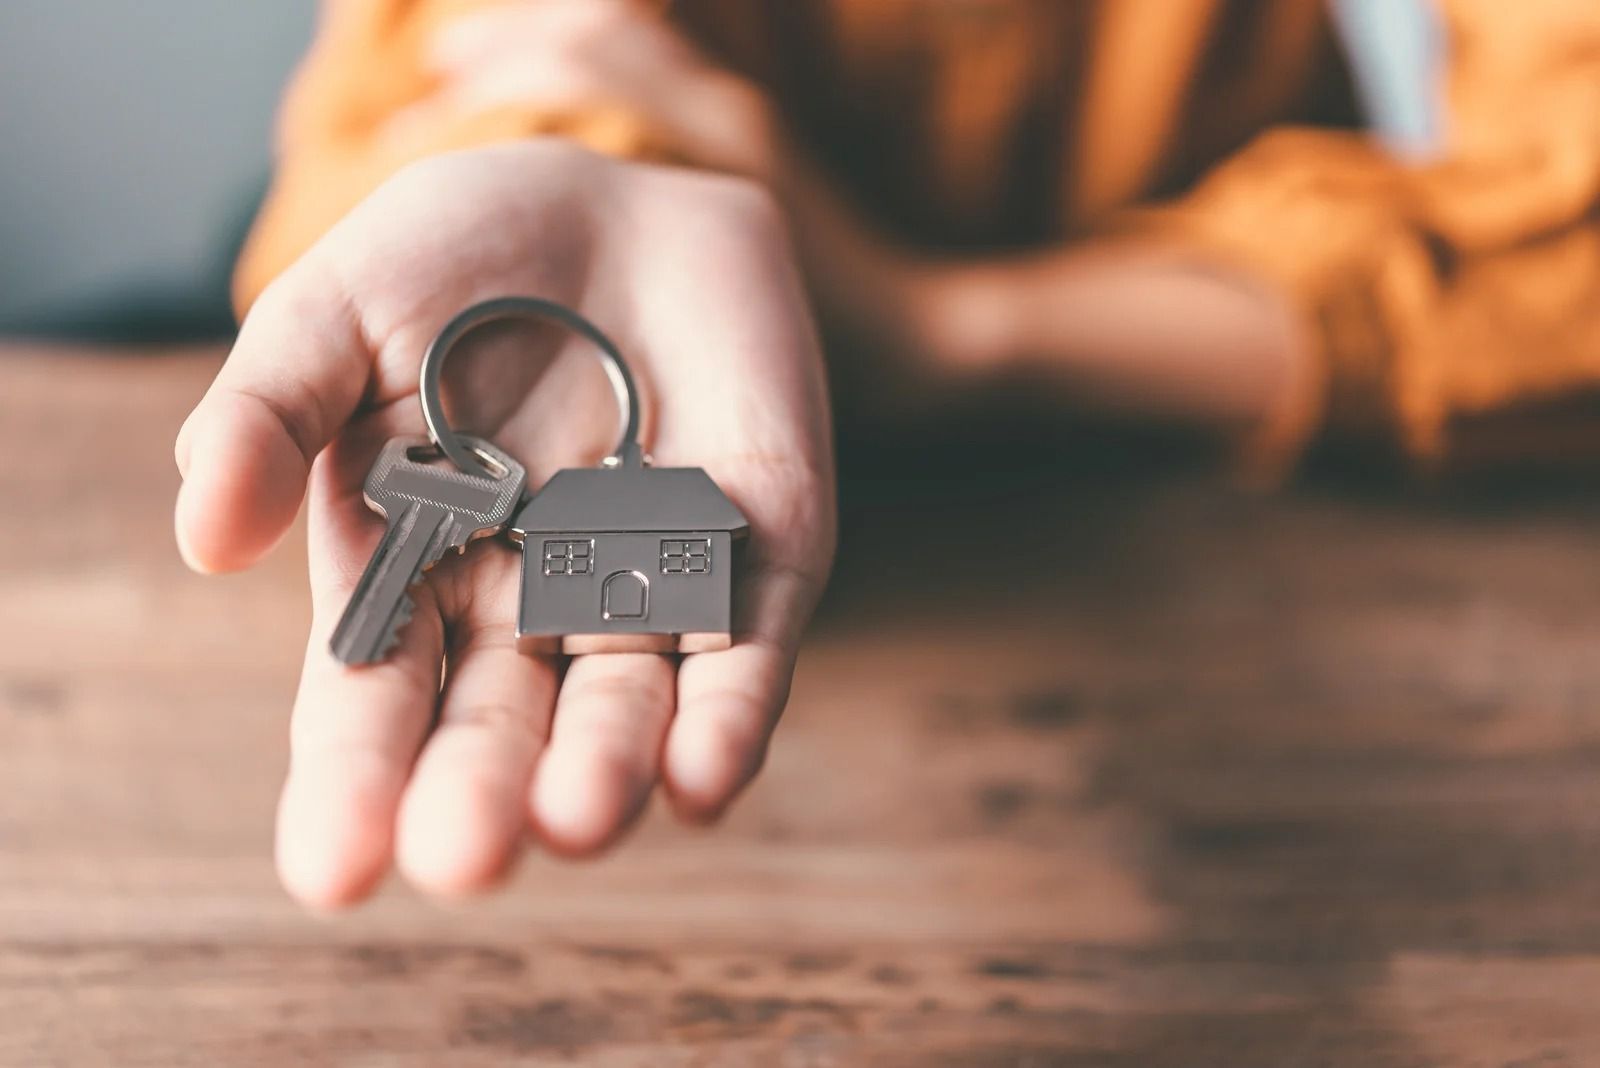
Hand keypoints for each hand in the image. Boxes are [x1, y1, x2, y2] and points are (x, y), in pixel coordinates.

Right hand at [174, 140, 835, 907]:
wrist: (618, 201)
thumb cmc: (456, 260)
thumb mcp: (334, 312)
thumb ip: (266, 411)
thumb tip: (203, 537)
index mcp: (410, 574)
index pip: (375, 700)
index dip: (355, 781)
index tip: (333, 867)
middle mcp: (528, 606)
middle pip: (502, 726)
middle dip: (484, 793)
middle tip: (465, 855)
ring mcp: (645, 585)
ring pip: (628, 707)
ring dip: (607, 767)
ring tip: (577, 819)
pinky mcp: (754, 553)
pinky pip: (748, 649)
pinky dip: (731, 714)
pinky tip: (703, 779)